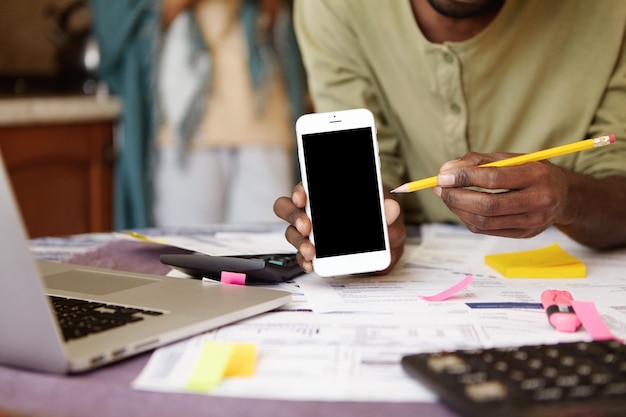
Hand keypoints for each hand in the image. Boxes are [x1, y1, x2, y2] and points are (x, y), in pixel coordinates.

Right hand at [273, 183, 405, 273]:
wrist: (386, 250)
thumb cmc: (383, 224)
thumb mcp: (391, 216)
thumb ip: (391, 213)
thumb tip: (391, 208)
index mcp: (328, 194)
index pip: (306, 186)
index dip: (299, 190)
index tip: (303, 198)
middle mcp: (314, 210)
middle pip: (289, 208)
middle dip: (295, 216)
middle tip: (307, 227)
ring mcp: (312, 231)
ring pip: (292, 232)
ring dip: (298, 241)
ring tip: (310, 251)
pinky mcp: (314, 251)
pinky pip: (301, 255)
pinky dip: (304, 260)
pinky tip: (311, 264)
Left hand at [432, 152, 571, 238]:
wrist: (564, 196)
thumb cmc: (532, 172)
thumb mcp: (512, 158)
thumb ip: (479, 161)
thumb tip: (446, 169)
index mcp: (538, 175)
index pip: (495, 179)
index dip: (464, 178)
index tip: (442, 175)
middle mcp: (539, 201)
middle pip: (488, 206)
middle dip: (457, 197)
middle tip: (439, 187)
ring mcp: (532, 222)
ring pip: (484, 221)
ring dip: (457, 209)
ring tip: (445, 195)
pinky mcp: (524, 234)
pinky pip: (486, 230)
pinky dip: (467, 217)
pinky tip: (459, 206)